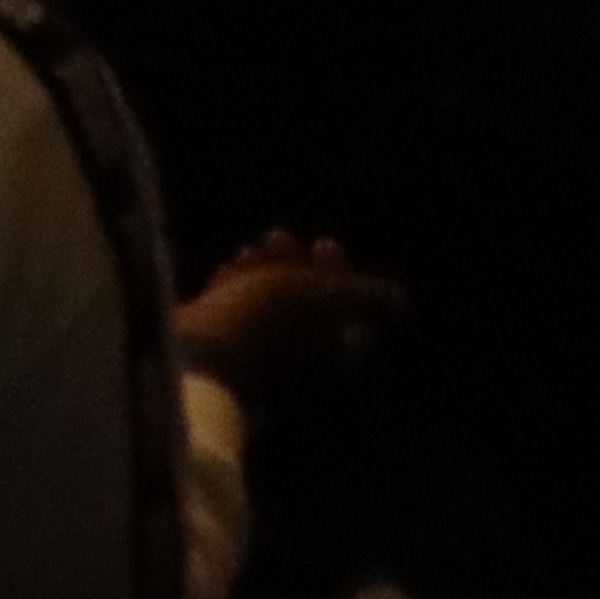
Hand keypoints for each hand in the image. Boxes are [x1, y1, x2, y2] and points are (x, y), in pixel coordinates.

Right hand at [174, 229, 400, 411]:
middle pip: (306, 308)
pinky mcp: (221, 350)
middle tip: (279, 237)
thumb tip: (400, 300)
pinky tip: (226, 271)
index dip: (341, 274)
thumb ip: (368, 298)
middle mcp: (298, 361)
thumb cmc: (270, 322)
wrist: (199, 355)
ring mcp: (258, 359)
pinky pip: (234, 314)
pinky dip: (235, 286)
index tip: (325, 244)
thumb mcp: (329, 299)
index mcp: (330, 353)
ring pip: (268, 307)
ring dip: (264, 272)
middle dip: (297, 266)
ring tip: (251, 251)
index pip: (348, 314)